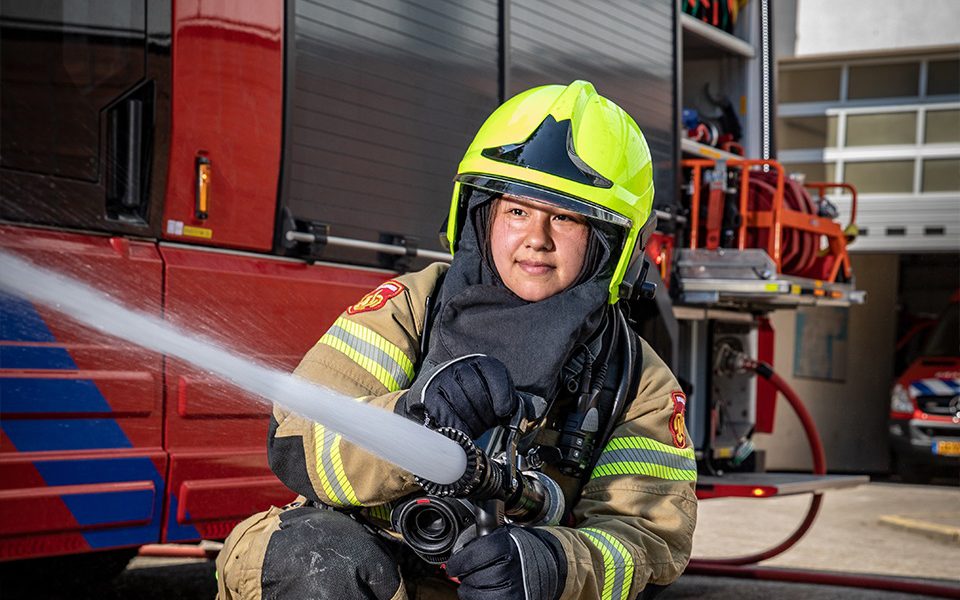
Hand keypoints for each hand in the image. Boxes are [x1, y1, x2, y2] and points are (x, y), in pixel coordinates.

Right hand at [399, 355, 515, 437]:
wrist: (439, 393)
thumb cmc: (473, 397)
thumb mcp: (497, 395)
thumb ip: (516, 403)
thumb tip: (537, 410)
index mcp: (483, 363)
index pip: (495, 374)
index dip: (502, 397)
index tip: (503, 413)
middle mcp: (461, 366)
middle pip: (478, 393)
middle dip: (486, 416)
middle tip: (486, 424)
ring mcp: (443, 379)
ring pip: (462, 404)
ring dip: (472, 423)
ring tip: (474, 428)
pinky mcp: (430, 394)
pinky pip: (446, 413)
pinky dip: (457, 426)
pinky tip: (463, 431)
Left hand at [446, 526, 560, 599]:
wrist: (552, 564)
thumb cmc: (524, 549)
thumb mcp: (504, 535)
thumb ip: (482, 542)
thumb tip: (458, 553)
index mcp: (505, 547)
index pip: (470, 558)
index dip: (457, 563)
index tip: (453, 566)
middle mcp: (509, 570)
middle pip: (470, 579)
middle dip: (465, 578)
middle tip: (468, 574)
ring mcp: (512, 591)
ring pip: (474, 596)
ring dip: (471, 591)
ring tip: (478, 584)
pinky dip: (482, 599)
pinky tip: (487, 593)